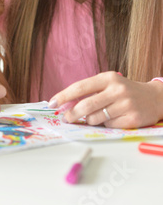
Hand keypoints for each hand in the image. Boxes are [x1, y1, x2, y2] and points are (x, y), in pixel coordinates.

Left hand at [48, 71, 162, 127]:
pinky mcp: (132, 118)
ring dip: (90, 120)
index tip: (52, 103)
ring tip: (95, 116)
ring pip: (96, 118)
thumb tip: (66, 104)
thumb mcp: (108, 84)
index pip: (80, 87)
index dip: (64, 96)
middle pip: (86, 105)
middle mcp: (117, 89)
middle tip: (66, 118)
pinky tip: (112, 119)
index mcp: (108, 78)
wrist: (153, 98)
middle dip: (72, 114)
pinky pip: (109, 126)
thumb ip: (89, 91)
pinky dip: (105, 125)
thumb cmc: (123, 91)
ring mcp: (125, 104)